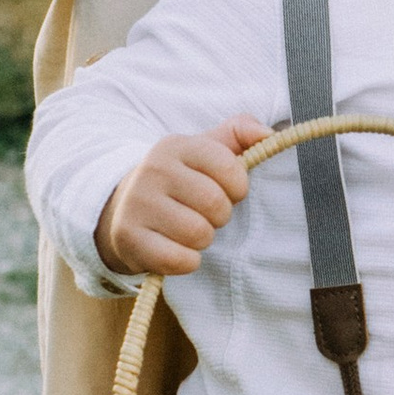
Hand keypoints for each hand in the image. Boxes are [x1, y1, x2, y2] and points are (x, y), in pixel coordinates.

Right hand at [97, 121, 273, 278]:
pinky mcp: (128, 237)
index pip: (228, 166)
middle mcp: (153, 170)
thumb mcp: (206, 150)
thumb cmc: (181, 181)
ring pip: (199, 233)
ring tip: (189, 230)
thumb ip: (240, 133)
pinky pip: (180, 259)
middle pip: (215, 203)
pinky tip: (176, 249)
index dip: (237, 186)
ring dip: (203, 239)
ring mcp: (136, 204)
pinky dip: (187, 261)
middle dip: (220, 215)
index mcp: (176, 145)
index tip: (227, 190)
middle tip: (205, 214)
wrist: (125, 209)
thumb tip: (267, 134)